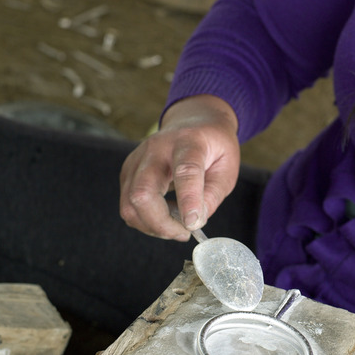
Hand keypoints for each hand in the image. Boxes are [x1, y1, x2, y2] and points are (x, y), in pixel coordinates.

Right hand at [119, 94, 240, 240]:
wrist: (193, 122)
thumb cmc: (213, 146)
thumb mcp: (227, 167)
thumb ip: (213, 194)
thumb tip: (195, 221)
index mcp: (188, 142)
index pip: (185, 172)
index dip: (188, 200)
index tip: (193, 224)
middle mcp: (156, 149)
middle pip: (143, 192)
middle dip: (161, 223)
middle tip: (184, 232)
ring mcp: (136, 159)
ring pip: (130, 204)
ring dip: (153, 226)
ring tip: (177, 226)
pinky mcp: (127, 172)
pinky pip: (128, 205)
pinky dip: (146, 219)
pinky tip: (166, 216)